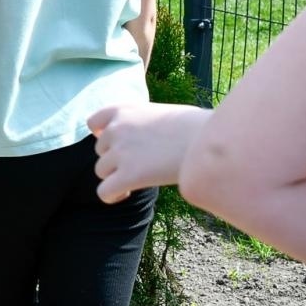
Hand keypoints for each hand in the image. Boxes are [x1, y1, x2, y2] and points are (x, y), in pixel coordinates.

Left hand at [88, 102, 209, 203]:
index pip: (93, 123)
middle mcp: (115, 129)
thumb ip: (140, 124)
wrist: (211, 139)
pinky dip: (112, 196)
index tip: (119, 146)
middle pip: (100, 151)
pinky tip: (126, 194)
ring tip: (136, 180)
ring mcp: (120, 152)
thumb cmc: (196, 127)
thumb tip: (137, 144)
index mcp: (122, 110)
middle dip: (116, 159)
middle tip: (141, 165)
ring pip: (101, 171)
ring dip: (115, 177)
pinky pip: (104, 192)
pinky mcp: (129, 175)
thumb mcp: (160, 113)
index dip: (103, 137)